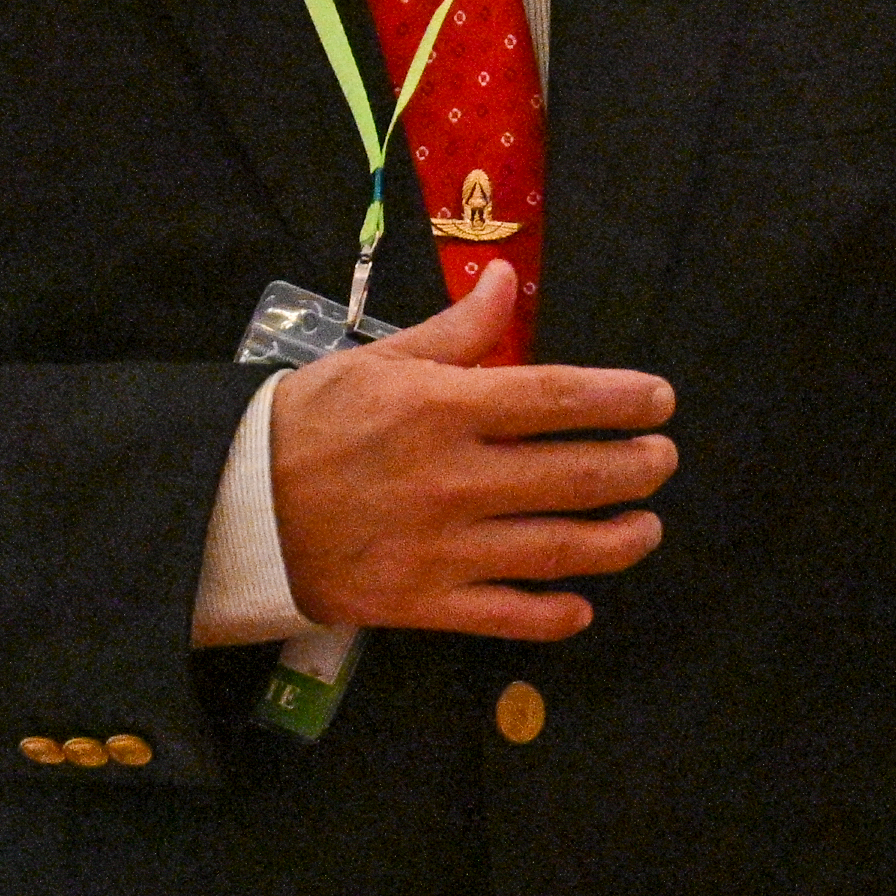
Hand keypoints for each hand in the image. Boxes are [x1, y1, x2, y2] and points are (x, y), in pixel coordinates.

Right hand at [268, 263, 675, 639]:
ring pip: (554, 549)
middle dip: (635, 469)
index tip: (661, 400)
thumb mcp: (379, 360)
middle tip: (664, 461)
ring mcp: (441, 548)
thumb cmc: (310, 421)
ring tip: (647, 528)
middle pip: (573, 475)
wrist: (232, 507)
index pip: (557, 398)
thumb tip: (507, 277)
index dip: (620, 399)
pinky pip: (502, 617)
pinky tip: (583, 607)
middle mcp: (454, 479)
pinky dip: (551, 616)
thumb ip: (457, 329)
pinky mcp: (419, 604)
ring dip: (615, 541)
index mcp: (445, 409)